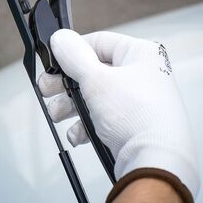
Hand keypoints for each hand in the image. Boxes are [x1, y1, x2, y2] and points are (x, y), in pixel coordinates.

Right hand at [38, 30, 199, 198]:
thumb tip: (61, 39)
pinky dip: (86, 125)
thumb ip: (74, 57)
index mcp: (141, 54)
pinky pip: (103, 118)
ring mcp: (138, 101)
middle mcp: (142, 75)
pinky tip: (77, 133)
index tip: (53, 63)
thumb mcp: (97, 80)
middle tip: (48, 90)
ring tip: (57, 115)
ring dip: (71, 106)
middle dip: (66, 84)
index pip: (99, 42)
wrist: (155, 163)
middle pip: (93, 71)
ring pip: (95, 96)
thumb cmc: (138, 118)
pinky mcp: (132, 125)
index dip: (73, 52)